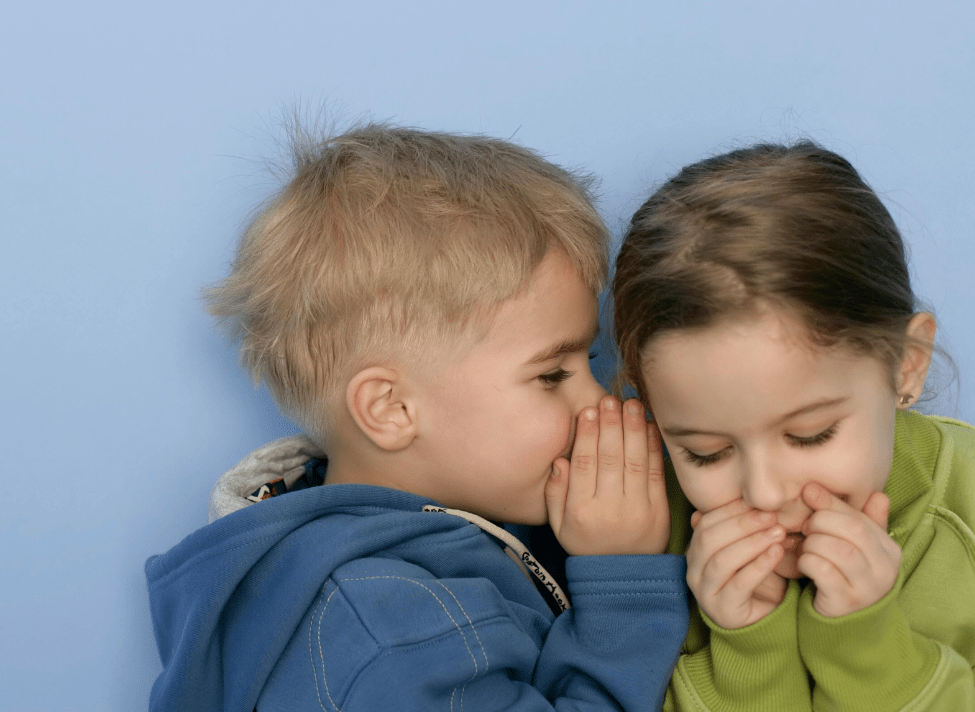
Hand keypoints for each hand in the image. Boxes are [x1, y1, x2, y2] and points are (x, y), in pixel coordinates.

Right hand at [546, 396, 670, 555]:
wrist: (622, 578)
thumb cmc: (587, 545)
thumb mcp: (559, 525)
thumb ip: (555, 493)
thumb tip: (560, 461)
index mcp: (581, 512)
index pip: (584, 463)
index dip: (587, 434)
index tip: (589, 410)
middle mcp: (609, 510)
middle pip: (610, 457)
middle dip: (611, 424)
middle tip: (610, 399)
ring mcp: (637, 510)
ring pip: (634, 461)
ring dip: (633, 428)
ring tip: (631, 404)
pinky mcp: (659, 511)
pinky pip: (655, 473)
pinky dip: (653, 447)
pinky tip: (649, 426)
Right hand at [685, 500, 787, 628]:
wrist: (760, 622)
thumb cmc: (752, 579)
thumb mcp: (745, 551)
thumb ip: (740, 529)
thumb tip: (745, 496)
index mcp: (694, 552)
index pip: (705, 523)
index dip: (730, 510)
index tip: (758, 502)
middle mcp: (692, 571)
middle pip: (710, 540)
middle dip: (742, 524)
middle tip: (771, 517)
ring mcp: (704, 592)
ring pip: (722, 561)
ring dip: (752, 543)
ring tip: (778, 533)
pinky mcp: (723, 611)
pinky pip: (739, 584)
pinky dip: (759, 566)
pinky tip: (777, 553)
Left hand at [797, 483, 900, 616]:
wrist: (844, 623)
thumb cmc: (845, 574)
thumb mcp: (852, 545)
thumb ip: (851, 517)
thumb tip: (849, 490)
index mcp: (889, 550)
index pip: (859, 517)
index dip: (830, 504)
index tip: (808, 494)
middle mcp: (885, 570)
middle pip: (852, 531)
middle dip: (821, 522)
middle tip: (805, 527)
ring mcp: (867, 589)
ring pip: (837, 549)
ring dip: (813, 543)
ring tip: (805, 546)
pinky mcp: (846, 603)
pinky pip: (823, 570)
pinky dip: (808, 561)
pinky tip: (805, 564)